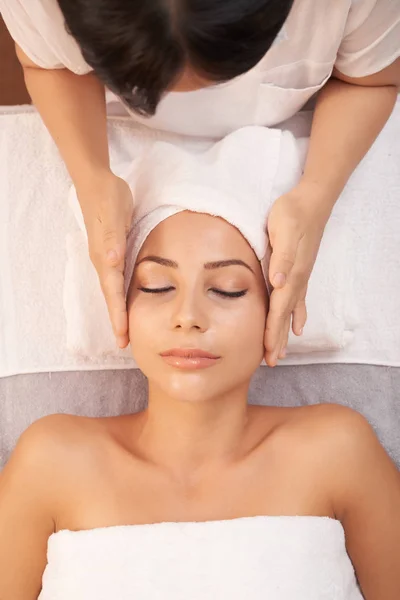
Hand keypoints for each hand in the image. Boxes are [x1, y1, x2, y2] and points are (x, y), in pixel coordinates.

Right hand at [78, 172, 133, 347]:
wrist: (98, 183)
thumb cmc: (107, 198)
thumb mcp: (112, 216)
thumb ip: (112, 240)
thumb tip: (113, 262)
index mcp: (105, 258)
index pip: (112, 294)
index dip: (118, 316)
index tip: (122, 337)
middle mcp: (104, 262)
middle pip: (111, 298)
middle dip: (117, 321)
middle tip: (124, 344)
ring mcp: (107, 257)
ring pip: (113, 291)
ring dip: (119, 310)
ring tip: (124, 329)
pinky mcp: (112, 251)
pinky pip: (117, 280)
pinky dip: (121, 295)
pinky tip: (126, 300)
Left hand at [264, 181, 333, 366]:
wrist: (310, 201)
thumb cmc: (292, 214)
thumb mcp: (283, 231)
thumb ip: (281, 258)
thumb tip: (277, 283)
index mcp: (289, 274)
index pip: (278, 310)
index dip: (272, 332)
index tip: (267, 352)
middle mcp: (296, 280)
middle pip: (285, 317)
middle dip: (277, 340)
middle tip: (271, 363)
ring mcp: (300, 277)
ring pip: (291, 312)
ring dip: (285, 332)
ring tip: (281, 352)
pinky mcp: (300, 271)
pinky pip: (298, 301)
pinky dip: (296, 316)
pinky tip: (298, 327)